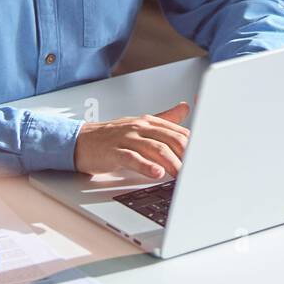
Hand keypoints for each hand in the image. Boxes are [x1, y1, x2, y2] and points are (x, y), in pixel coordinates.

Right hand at [74, 102, 190, 178]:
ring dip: (172, 163)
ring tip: (181, 175)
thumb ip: (164, 119)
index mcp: (148, 122)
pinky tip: (157, 173)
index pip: (178, 132)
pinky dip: (146, 166)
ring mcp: (126, 139)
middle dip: (187, 156)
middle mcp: (139, 127)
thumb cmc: (110, 137)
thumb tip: (185, 108)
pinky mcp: (113, 152)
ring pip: (155, 149)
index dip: (194, 147)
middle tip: (197, 170)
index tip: (203, 159)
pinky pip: (133, 158)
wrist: (80, 141)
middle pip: (171, 139)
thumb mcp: (140, 124)